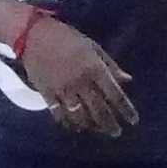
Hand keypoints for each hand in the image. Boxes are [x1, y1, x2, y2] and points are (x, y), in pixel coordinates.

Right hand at [15, 16, 137, 135]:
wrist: (33, 35)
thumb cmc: (66, 37)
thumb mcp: (93, 47)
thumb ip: (110, 65)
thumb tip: (127, 80)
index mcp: (94, 69)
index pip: (114, 94)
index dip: (125, 110)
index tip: (133, 120)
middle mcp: (80, 82)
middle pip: (98, 110)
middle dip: (109, 124)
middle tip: (116, 132)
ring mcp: (63, 90)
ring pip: (79, 115)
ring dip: (90, 126)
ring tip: (97, 130)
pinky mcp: (47, 93)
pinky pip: (58, 113)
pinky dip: (67, 122)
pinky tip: (73, 126)